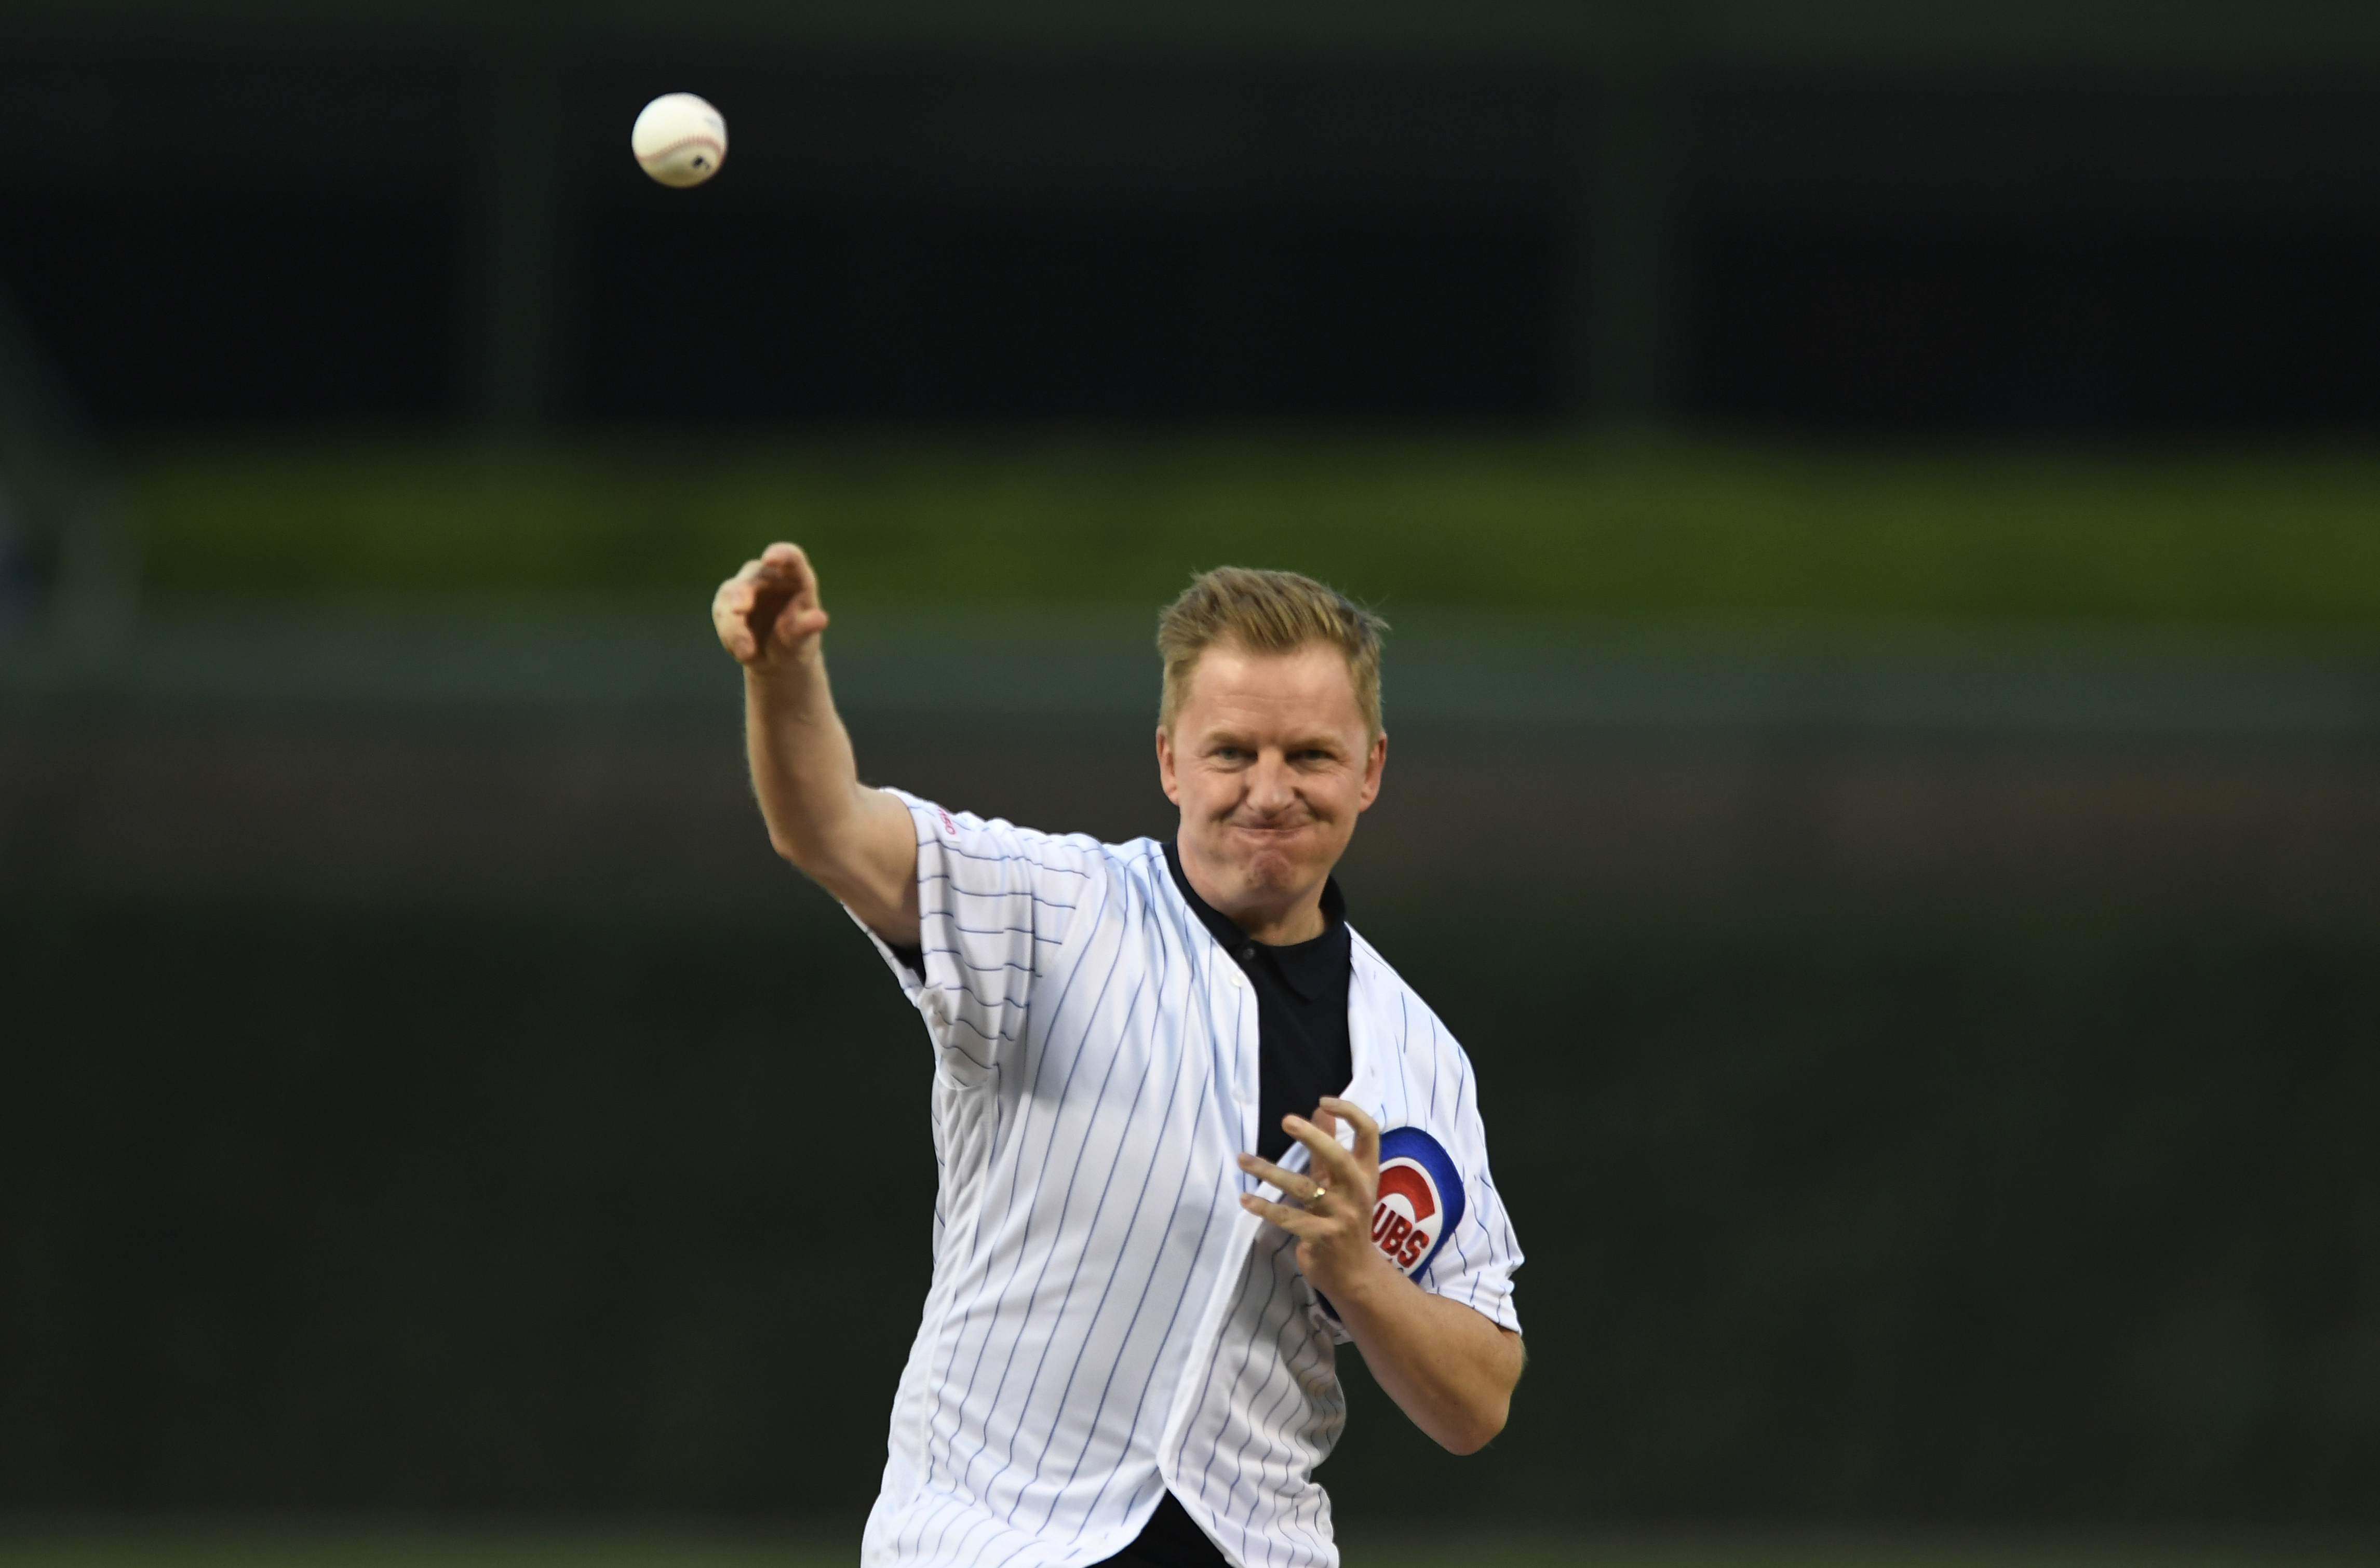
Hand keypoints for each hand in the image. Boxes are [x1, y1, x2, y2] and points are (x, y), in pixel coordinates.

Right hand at [713, 543, 829, 671]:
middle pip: (753, 577)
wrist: (776, 661)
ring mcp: (746, 587)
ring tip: (747, 654)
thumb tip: (820, 619)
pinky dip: (729, 635)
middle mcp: (769, 577)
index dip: (781, 554)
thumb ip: (804, 628)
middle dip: (743, 593)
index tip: (769, 558)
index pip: (791, 557)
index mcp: (796, 578)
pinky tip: (743, 653)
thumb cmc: (796, 645)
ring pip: (731, 595)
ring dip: (734, 625)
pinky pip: (722, 614)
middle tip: (740, 609)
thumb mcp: (802, 642)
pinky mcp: (728, 602)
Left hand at [1238, 1096, 1397, 1304]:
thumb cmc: (1346, 1221)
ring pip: (1303, 1188)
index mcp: (1366, 1174)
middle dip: (1313, 1137)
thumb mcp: (1342, 1184)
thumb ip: (1329, 1148)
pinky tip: (1245, 1198)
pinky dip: (1264, 1207)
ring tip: (1243, 1159)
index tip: (1324, 1102)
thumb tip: (1321, 1110)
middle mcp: (1357, 1192)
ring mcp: (1341, 1217)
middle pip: (1339, 1158)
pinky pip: (1288, 1218)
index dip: (1351, 1112)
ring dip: (1269, 1171)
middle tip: (1287, 1121)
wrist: (1355, 1275)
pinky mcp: (1323, 1237)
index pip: (1370, 1134)